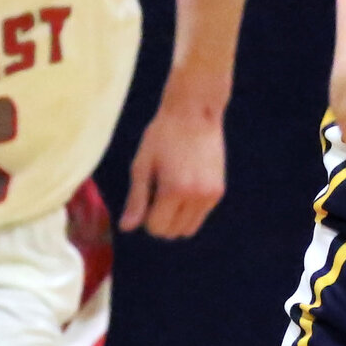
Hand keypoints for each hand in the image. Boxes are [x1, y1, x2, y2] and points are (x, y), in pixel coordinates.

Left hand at [123, 98, 225, 236]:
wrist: (195, 113)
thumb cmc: (162, 135)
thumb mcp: (142, 165)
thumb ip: (136, 199)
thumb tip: (126, 228)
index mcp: (173, 190)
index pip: (156, 227)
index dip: (145, 218)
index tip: (144, 198)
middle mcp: (195, 196)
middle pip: (173, 232)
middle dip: (160, 221)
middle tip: (155, 195)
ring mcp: (210, 195)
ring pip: (189, 228)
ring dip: (175, 219)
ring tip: (169, 193)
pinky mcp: (218, 191)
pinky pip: (200, 215)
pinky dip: (188, 209)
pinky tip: (183, 185)